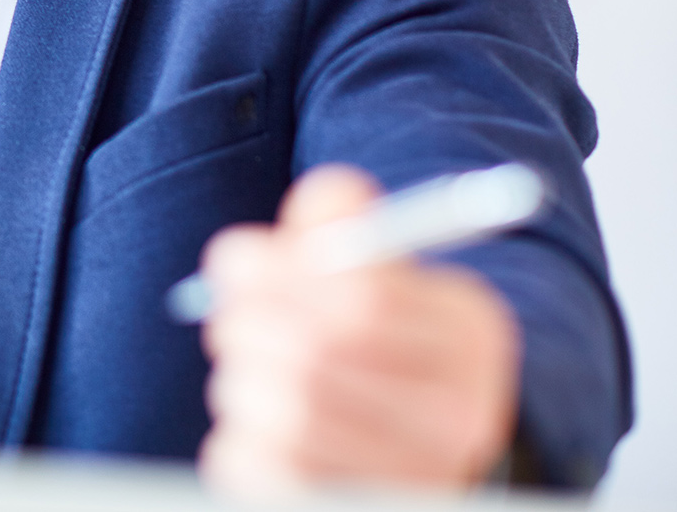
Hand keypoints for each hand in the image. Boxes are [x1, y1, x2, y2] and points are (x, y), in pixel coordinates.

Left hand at [197, 165, 520, 496]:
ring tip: (251, 373)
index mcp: (471, 336)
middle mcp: (461, 419)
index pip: (363, 299)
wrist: (406, 436)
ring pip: (283, 416)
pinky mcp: (350, 510)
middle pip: (314, 359)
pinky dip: (236, 437)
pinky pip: (255, 466)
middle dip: (246, 324)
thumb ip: (336, 217)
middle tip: (227, 317)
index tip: (235, 259)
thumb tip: (277, 234)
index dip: (275, 270)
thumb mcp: (376, 261)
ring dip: (240, 381)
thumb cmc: (376, 331)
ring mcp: (414, 479)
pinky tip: (260, 426)